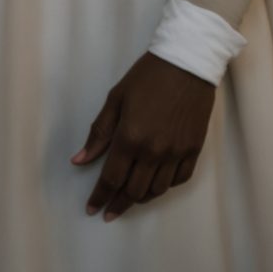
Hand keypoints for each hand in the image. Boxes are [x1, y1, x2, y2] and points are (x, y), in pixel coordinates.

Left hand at [70, 52, 214, 219]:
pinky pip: (178, 180)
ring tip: (130, 197)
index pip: (111, 179)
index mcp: (130, 137)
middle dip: (118, 203)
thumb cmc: (148, 76)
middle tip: (109, 209)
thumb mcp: (116, 98)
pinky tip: (156, 183)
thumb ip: (99, 132)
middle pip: (133, 191)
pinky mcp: (194, 150)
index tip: (92, 209)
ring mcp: (176, 153)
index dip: (99, 197)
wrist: (187, 62)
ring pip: (156, 190)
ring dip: (141, 197)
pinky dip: (165, 186)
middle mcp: (153, 151)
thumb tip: (79, 160)